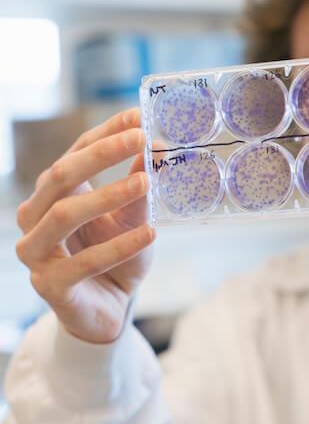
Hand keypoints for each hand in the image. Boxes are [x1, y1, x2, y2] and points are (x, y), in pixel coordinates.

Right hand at [15, 108, 155, 343]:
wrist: (109, 308)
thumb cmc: (118, 257)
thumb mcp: (133, 218)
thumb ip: (139, 186)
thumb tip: (157, 146)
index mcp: (53, 195)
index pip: (75, 153)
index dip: (104, 134)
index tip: (137, 115)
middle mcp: (36, 218)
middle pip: (61, 176)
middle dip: (101, 154)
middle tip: (139, 139)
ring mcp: (37, 252)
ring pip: (65, 215)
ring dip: (107, 196)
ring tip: (145, 182)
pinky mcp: (50, 284)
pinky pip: (85, 262)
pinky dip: (119, 246)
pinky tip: (151, 234)